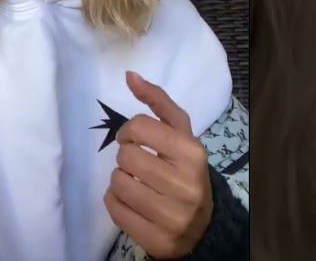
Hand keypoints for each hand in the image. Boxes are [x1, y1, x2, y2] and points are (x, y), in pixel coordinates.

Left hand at [102, 71, 212, 259]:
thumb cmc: (184, 169)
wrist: (202, 224)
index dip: (129, 131)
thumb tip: (130, 75)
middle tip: (138, 165)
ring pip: (116, 183)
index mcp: (193, 153)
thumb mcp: (179, 133)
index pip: (139, 127)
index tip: (135, 139)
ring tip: (136, 184)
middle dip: (126, 158)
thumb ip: (157, 102)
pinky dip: (115, 202)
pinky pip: (114, 209)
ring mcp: (172, 216)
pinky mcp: (157, 239)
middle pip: (125, 156)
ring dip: (119, 180)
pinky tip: (132, 202)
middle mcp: (186, 185)